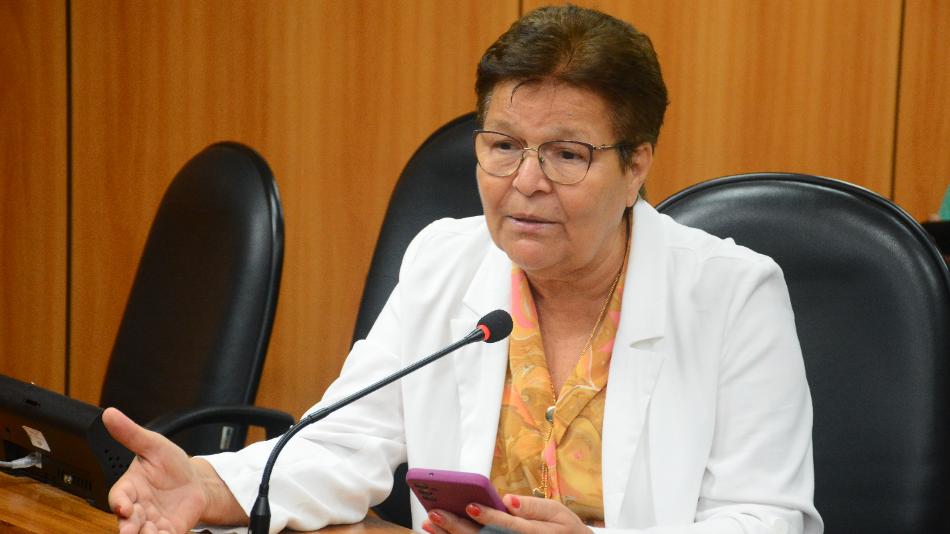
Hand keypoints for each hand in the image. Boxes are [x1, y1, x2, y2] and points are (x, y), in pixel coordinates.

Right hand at [103, 407, 240, 533]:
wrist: (195, 481)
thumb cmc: (170, 464)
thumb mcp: (153, 444)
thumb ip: (131, 433)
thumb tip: (110, 414)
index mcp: (129, 487)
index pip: (118, 496)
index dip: (119, 502)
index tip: (123, 505)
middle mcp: (138, 507)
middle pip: (127, 521)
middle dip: (127, 527)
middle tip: (129, 531)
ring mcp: (151, 521)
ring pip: (142, 533)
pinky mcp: (168, 530)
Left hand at [422, 494, 593, 533]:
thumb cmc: (562, 528)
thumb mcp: (557, 513)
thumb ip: (535, 508)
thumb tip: (509, 501)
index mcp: (534, 533)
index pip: (509, 526)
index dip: (489, 516)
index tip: (471, 505)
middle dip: (458, 527)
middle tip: (436, 513)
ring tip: (430, 522)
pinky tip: (438, 532)